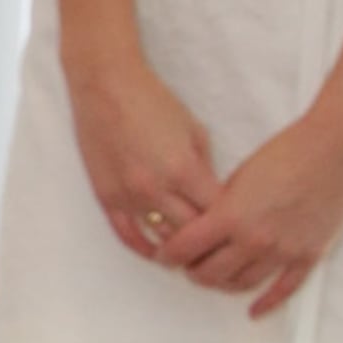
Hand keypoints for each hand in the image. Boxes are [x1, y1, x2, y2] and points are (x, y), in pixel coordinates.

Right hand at [65, 42, 227, 279]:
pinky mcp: (107, 198)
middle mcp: (156, 189)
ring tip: (193, 255)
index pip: (216, 213)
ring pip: (162, 240)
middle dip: (208, 243)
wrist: (106, 87)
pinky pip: (127, 236)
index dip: (229, 223)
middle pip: (192, 233)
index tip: (236, 228)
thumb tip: (211, 196)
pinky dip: (145, 248)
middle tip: (219, 249)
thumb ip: (204, 167)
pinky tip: (157, 254)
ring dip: (179, 250)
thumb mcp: (193, 129)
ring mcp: (129, 197)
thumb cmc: (153, 102)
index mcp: (184, 170)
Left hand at [170, 97, 342, 320]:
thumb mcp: (241, 175)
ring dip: (222, 284)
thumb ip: (221, 206)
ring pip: (240, 284)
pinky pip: (283, 290)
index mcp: (231, 215)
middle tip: (189, 265)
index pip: (184, 249)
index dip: (168, 255)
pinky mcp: (308, 255)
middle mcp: (254, 239)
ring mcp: (282, 251)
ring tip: (216, 277)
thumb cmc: (289, 150)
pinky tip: (254, 311)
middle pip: (208, 273)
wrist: (336, 146)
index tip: (165, 254)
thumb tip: (204, 227)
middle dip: (193, 271)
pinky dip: (266, 304)